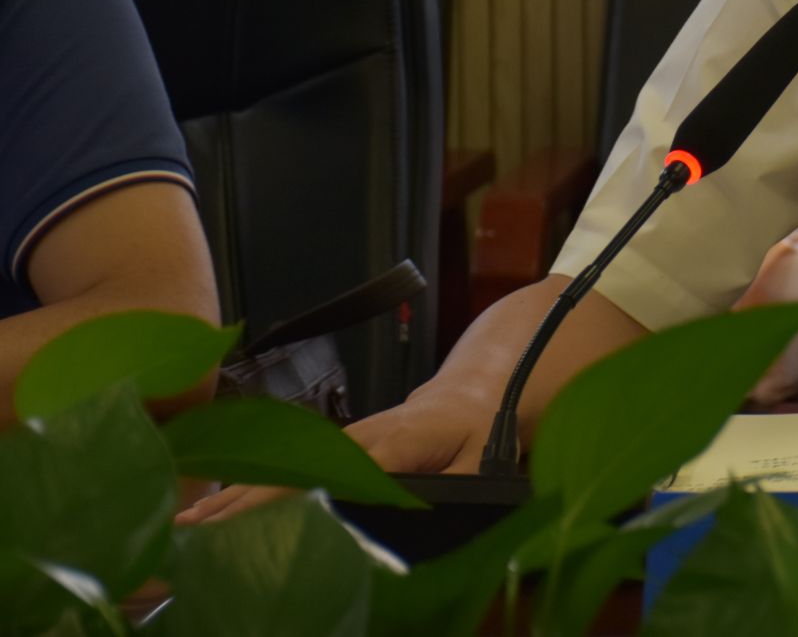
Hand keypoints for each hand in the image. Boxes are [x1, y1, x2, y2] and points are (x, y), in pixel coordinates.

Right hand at [175, 383, 494, 524]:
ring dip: (228, 500)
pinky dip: (243, 492)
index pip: (328, 475)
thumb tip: (425, 519)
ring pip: (275, 471)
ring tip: (181, 529)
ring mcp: (337, 443)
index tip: (246, 527)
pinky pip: (282, 471)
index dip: (285, 500)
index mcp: (390, 443)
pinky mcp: (330, 450)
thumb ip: (454, 488)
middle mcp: (354, 440)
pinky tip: (209, 514)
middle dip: (236, 507)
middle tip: (187, 538)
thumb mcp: (480, 462)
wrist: (469, 396)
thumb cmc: (478, 432)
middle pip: (286, 473)